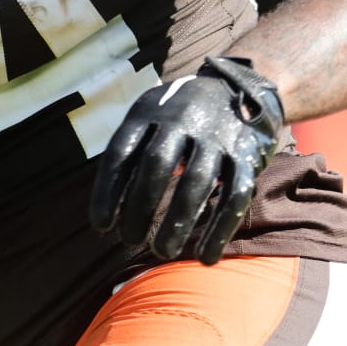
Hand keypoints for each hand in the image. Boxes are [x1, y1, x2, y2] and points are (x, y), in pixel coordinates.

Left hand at [90, 55, 283, 264]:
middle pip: (157, 164)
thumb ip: (127, 155)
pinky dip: (220, 230)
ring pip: (196, 182)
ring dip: (178, 222)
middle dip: (140, 207)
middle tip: (130, 240)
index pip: (121, 150)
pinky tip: (205, 258)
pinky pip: (235, 195)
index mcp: (150, 111)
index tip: (101, 227)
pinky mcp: (245, 155)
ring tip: (162, 252)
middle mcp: (183, 120)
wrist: (236, 87)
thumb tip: (104, 217)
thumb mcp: (147, 117)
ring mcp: (216, 137)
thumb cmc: (175, 116)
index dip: (107, 191)